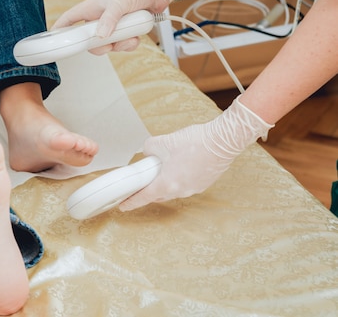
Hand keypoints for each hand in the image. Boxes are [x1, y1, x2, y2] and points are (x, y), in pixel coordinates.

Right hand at [52, 0, 198, 53]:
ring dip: (120, 44)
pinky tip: (137, 34)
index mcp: (91, 8)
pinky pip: (122, 45)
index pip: (68, 20)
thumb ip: (108, 20)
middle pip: (88, 41)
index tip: (54, 43)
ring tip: (130, 34)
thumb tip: (99, 36)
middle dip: (99, 45)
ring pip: (107, 45)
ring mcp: (112, 26)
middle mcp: (99, 18)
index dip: (59, 32)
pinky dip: (130, 43)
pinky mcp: (125, 31)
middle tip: (109, 43)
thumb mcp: (119, 3)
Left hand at [119, 96, 272, 210]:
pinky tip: (176, 168)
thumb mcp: (162, 141)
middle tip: (138, 186)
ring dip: (163, 184)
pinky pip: (185, 186)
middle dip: (147, 191)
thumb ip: (148, 149)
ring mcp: (194, 189)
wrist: (223, 141)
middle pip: (158, 195)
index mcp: (167, 183)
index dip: (132, 202)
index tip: (123, 206)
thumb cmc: (194, 142)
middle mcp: (181, 191)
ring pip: (172, 190)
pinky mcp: (203, 183)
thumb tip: (147, 154)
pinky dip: (177, 180)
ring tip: (158, 172)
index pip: (144, 197)